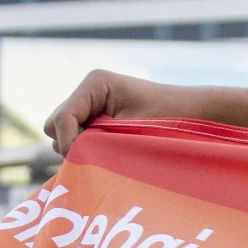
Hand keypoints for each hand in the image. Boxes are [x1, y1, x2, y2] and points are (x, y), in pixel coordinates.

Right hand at [42, 70, 167, 153]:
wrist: (193, 115)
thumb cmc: (168, 120)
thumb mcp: (129, 133)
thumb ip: (95, 144)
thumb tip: (68, 159)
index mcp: (95, 83)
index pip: (62, 118)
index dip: (70, 144)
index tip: (87, 163)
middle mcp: (88, 90)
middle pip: (54, 125)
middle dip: (71, 144)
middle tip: (99, 156)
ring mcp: (90, 104)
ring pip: (61, 133)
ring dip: (79, 148)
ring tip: (109, 152)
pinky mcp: (96, 118)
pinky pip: (75, 137)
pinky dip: (86, 148)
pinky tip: (109, 152)